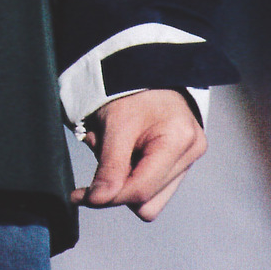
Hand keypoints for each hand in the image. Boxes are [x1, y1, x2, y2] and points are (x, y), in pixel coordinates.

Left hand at [70, 90, 206, 220]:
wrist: (144, 68)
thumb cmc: (131, 90)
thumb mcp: (115, 124)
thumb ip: (109, 166)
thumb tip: (97, 201)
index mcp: (180, 140)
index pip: (141, 190)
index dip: (108, 197)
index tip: (79, 195)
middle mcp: (191, 153)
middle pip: (147, 201)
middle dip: (118, 185)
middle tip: (101, 155)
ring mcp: (189, 159)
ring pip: (151, 200)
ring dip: (126, 183)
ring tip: (117, 151)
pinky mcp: (182, 162)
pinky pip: (155, 188)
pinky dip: (135, 176)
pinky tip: (128, 153)